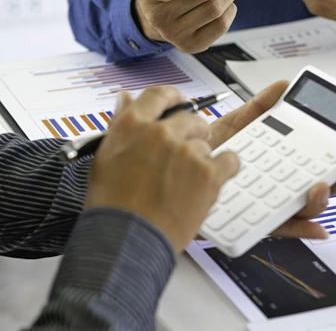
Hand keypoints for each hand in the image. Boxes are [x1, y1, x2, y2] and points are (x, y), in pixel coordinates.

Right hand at [86, 86, 239, 253]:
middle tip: (182, 158)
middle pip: (191, 119)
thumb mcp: (105, 156)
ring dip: (201, 158)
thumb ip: (121, 123)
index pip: (160, 95)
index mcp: (134, 124)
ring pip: (207, 142)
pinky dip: (224, 170)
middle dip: (191, 134)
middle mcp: (162, 133)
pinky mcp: (208, 172)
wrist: (125, 240)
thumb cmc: (112, 204)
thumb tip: (125, 97)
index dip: (173, 98)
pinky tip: (207, 185)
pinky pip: (229, 159)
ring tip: (183, 183)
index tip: (179, 103)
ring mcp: (188, 151)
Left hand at [209, 81, 335, 238]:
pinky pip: (279, 228)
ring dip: (319, 201)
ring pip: (302, 206)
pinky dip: (299, 230)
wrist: (168, 171)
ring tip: (320, 188)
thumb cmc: (201, 154)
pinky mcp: (250, 221)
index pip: (314, 158)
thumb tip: (283, 87)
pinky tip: (316, 229)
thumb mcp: (234, 126)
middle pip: (316, 182)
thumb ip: (260, 108)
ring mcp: (266, 203)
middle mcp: (277, 183)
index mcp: (278, 160)